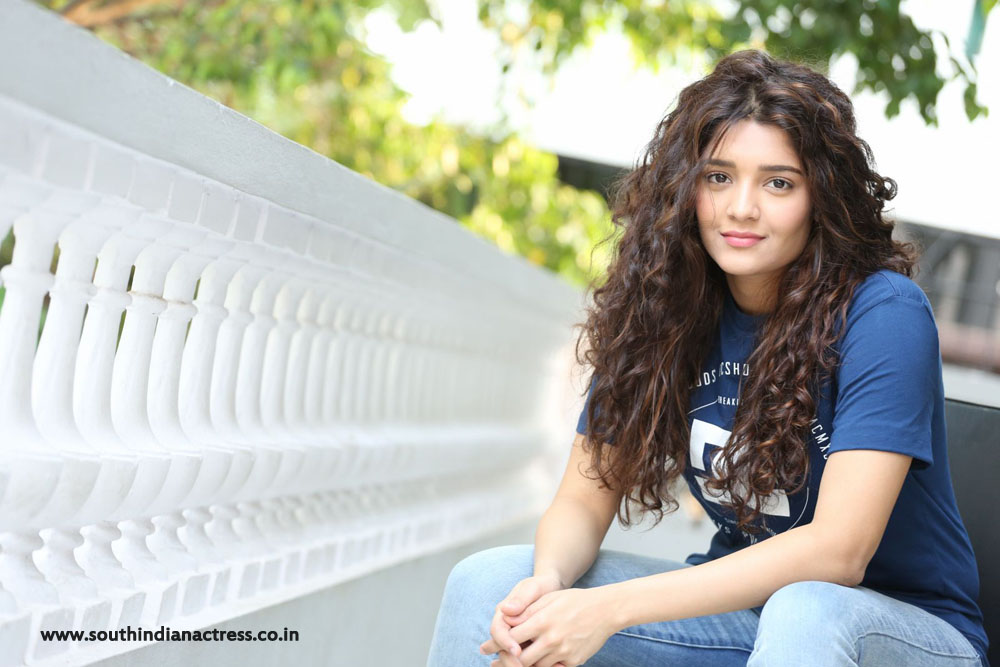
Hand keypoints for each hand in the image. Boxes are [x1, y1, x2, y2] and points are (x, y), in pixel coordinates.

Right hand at [479, 571, 564, 665]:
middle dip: (510, 661)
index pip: (497, 631)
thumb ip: (520, 599)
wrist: (551, 589)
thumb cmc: (540, 586)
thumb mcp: (532, 588)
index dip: (504, 642)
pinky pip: (529, 657)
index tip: (517, 651)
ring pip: (513, 657)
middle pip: (502, 649)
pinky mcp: (529, 644)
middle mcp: (507, 628)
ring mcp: (517, 637)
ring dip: (522, 665)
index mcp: (503, 614)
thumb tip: (506, 609)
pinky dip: (537, 664)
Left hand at [484, 587, 618, 666]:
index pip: (512, 637)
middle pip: (521, 658)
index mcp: (543, 620)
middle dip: (508, 660)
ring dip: (525, 664)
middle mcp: (552, 638)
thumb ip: (526, 610)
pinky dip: (544, 666)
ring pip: (535, 666)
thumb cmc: (574, 601)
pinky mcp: (573, 661)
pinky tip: (538, 662)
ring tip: (515, 662)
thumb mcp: (548, 599)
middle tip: (497, 661)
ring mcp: (563, 652)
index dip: (497, 643)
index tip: (488, 647)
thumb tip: (505, 617)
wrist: (605, 610)